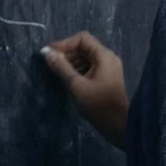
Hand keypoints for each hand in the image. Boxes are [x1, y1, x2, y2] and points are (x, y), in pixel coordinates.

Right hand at [42, 31, 127, 149]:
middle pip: (84, 48)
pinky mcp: (106, 79)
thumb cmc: (98, 105)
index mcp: (104, 56)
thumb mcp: (76, 85)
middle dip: (67, 54)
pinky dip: (77, 70)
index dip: (64, 43)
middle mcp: (108, 58)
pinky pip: (89, 68)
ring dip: (71, 63)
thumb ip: (61, 68)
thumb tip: (47, 53)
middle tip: (51, 65)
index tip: (49, 54)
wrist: (118, 125)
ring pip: (86, 58)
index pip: (82, 39)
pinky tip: (67, 80)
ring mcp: (108, 69)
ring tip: (57, 73)